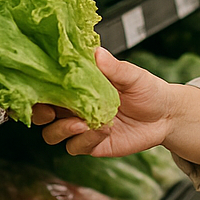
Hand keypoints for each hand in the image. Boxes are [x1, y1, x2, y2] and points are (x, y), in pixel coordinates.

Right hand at [32, 47, 171, 156]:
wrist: (166, 116)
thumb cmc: (147, 90)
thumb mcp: (133, 75)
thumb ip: (114, 67)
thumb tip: (97, 52)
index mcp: (77, 85)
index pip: (46, 86)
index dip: (34, 87)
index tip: (34, 85)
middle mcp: (74, 107)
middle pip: (40, 113)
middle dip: (39, 113)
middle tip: (50, 111)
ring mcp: (81, 127)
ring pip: (52, 134)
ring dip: (62, 128)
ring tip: (83, 122)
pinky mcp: (91, 144)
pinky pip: (76, 146)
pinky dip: (87, 139)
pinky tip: (104, 130)